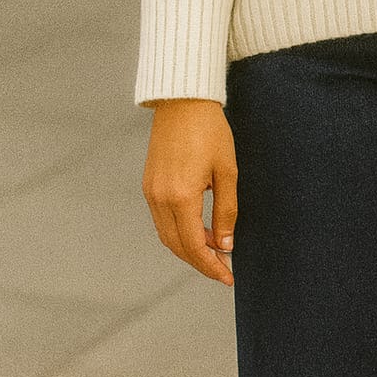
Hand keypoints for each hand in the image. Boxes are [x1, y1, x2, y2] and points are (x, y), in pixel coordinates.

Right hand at [142, 99, 237, 285]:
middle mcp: (160, 198)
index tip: (228, 277)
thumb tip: (225, 244)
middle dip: (200, 261)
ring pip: (167, 234)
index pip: (194, 246)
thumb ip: (226, 210)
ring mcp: (151, 191)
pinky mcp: (149, 183)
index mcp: (180, 196)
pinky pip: (162, 219)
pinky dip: (179, 230)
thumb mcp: (227, 170)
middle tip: (224, 267)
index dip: (211, 266)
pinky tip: (198, 227)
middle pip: (177, 245)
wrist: (183, 100)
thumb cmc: (210, 130)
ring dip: (189, 246)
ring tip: (215, 248)